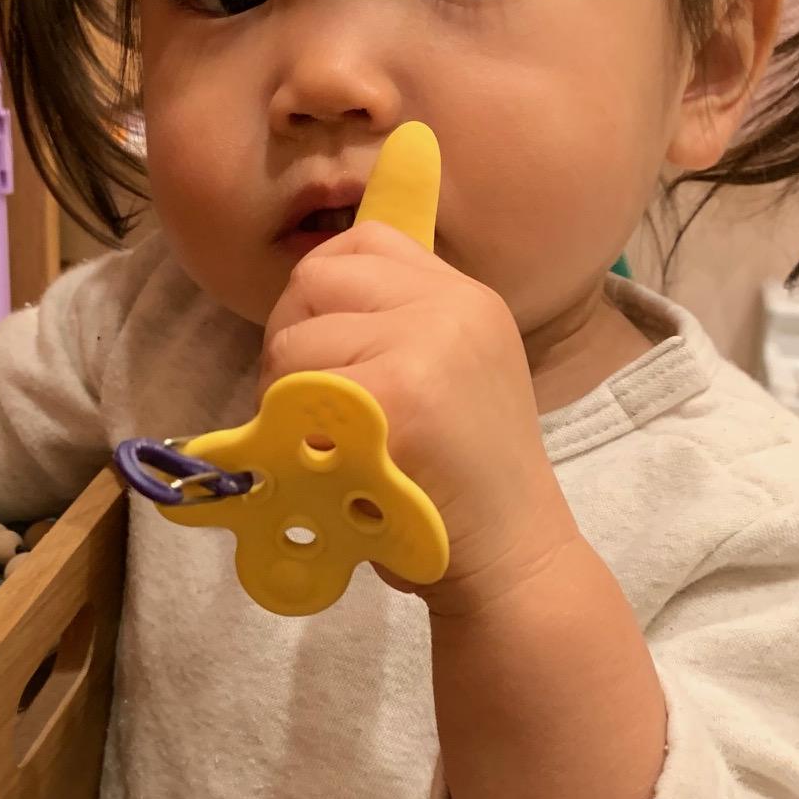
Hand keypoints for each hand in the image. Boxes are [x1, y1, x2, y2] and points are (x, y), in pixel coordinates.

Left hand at [261, 222, 578, 611]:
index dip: (320, 288)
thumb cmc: (459, 484)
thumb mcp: (447, 377)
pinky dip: (295, 434)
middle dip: (291, 341)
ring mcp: (427, 345)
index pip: (363, 240)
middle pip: (312, 281)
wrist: (513, 558)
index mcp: (464, 296)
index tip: (325, 349)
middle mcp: (450, 305)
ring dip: (284, 398)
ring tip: (328, 444)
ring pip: (292, 342)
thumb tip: (302, 305)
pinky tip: (333, 467)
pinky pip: (297, 392)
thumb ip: (394, 330)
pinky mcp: (398, 396)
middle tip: (312, 407)